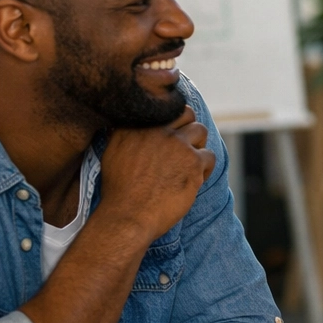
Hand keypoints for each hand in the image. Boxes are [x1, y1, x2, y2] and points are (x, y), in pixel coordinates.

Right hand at [97, 105, 214, 242]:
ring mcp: (176, 144)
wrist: (128, 216)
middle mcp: (157, 129)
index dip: (173, 118)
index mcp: (135, 125)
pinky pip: (209, 156)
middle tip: (184, 146)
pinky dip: (205, 168)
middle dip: (188, 127)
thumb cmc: (119, 190)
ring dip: (197, 145)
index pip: (164, 106)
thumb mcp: (112, 152)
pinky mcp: (193, 161)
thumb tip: (133, 122)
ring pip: (200, 131)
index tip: (173, 130)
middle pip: (186, 113)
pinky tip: (193, 179)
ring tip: (189, 164)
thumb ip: (124, 133)